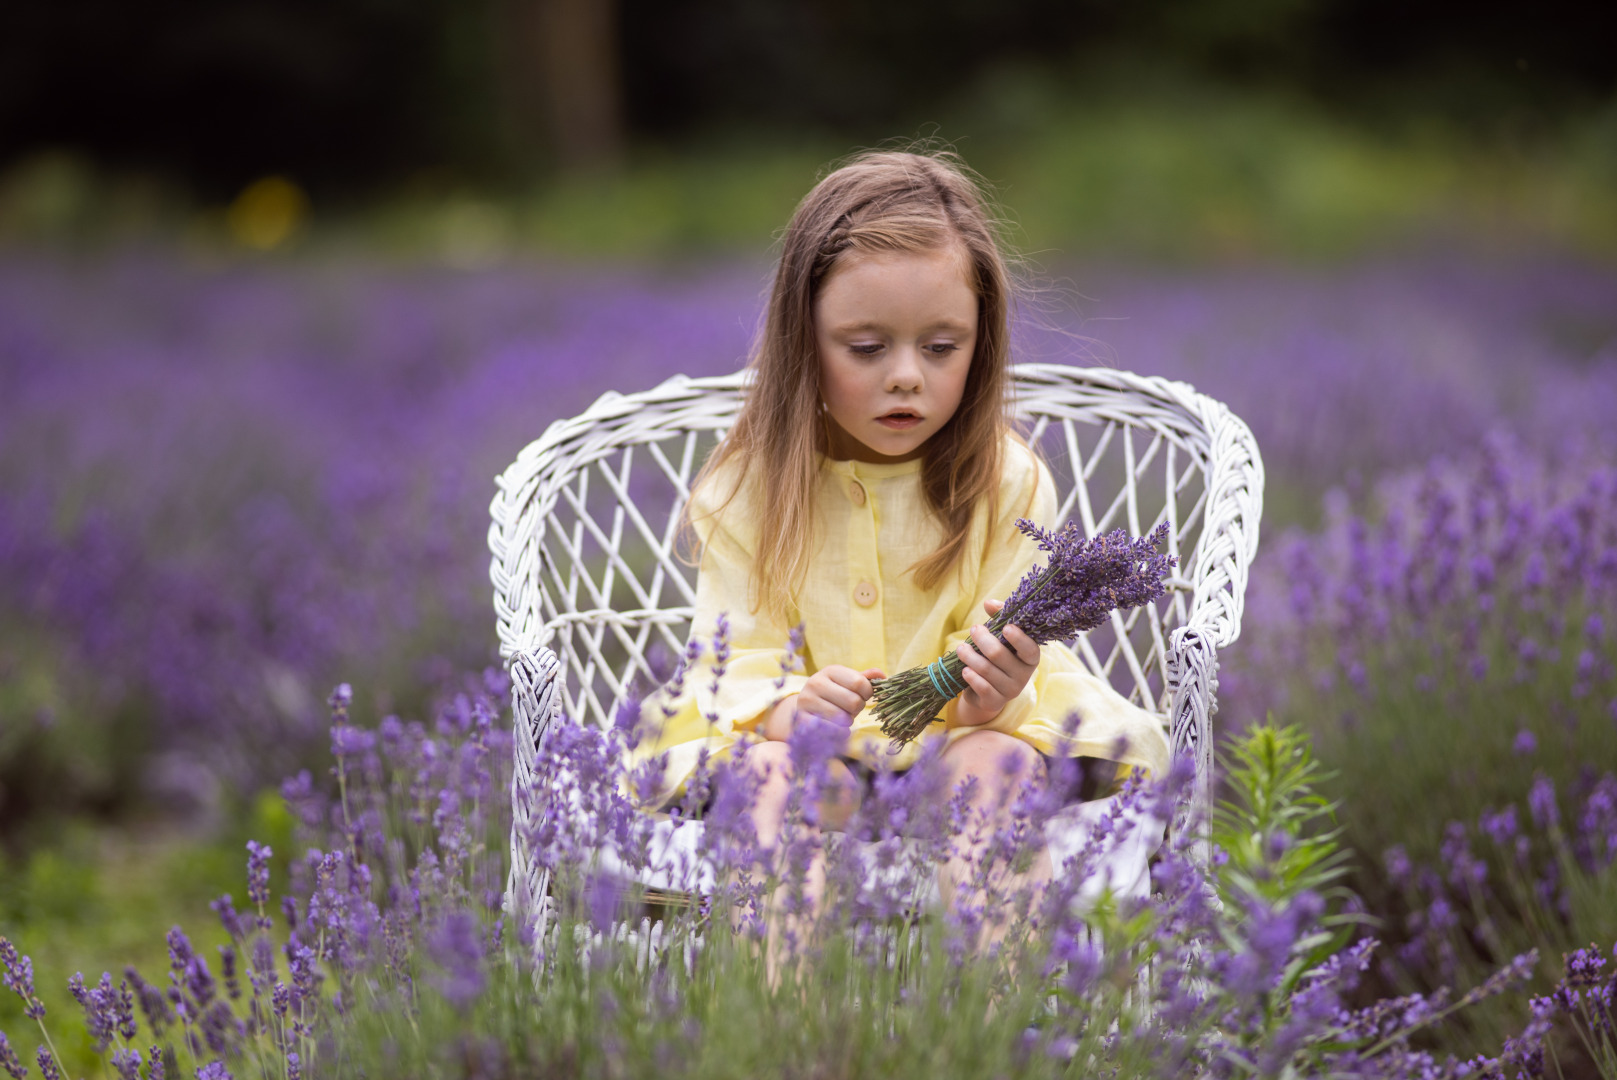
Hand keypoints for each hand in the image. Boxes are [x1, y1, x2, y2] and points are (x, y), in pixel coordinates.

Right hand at [763, 665, 885, 740]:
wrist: (805, 709)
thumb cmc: (834, 695)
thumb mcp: (847, 683)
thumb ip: (865, 679)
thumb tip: (883, 676)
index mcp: (830, 671)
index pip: (859, 682)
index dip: (867, 693)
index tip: (864, 696)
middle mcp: (816, 682)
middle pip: (853, 702)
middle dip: (858, 709)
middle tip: (851, 709)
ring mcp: (807, 701)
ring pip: (844, 718)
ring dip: (848, 721)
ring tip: (841, 717)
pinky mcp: (802, 719)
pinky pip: (832, 731)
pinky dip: (840, 733)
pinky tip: (835, 728)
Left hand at [953, 598, 1038, 726]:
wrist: (987, 691)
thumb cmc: (996, 657)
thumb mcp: (1000, 637)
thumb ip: (999, 618)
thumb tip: (989, 603)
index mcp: (1029, 658)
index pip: (1030, 649)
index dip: (1019, 639)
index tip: (1006, 628)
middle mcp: (1023, 676)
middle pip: (999, 655)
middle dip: (983, 640)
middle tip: (973, 629)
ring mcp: (1010, 690)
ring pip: (986, 670)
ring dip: (970, 656)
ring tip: (961, 649)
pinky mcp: (995, 702)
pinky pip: (982, 687)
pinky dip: (971, 676)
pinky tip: (964, 670)